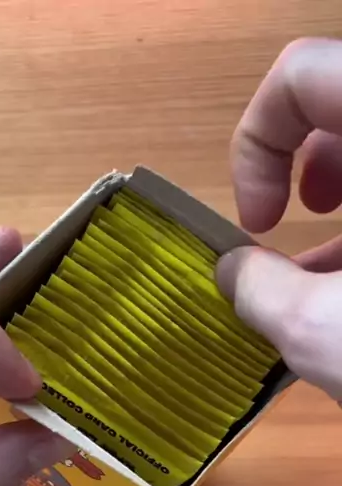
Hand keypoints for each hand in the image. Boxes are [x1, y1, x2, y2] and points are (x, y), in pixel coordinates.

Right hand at [217, 38, 341, 400]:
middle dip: (300, 167)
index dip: (258, 142)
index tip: (258, 219)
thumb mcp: (319, 331)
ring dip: (336, 209)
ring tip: (314, 281)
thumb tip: (233, 272)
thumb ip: (257, 291)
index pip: (304, 75)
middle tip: (281, 228)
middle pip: (339, 106)